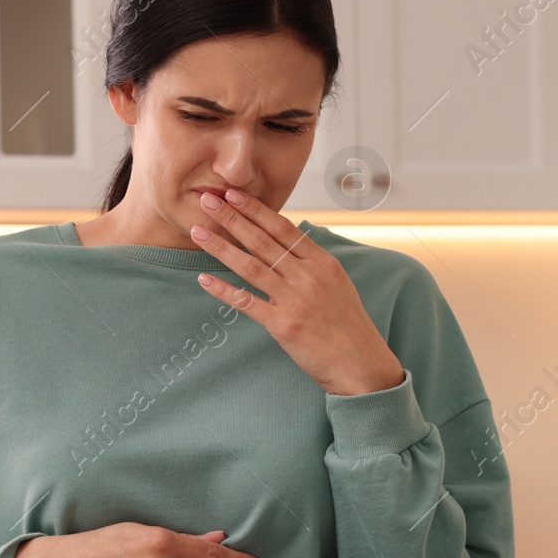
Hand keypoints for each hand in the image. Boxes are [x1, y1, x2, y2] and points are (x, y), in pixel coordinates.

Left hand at [190, 188, 404, 395]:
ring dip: (221, 247)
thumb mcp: (337, 283)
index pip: (283, 228)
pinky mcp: (283, 324)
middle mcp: (308, 276)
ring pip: (251, 266)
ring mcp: (295, 300)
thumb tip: (288, 241)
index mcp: (322, 262)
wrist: (360, 363)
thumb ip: (311, 262)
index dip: (256, 209)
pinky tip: (204, 279)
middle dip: (232, 218)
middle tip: (207, 200)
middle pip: (262, 241)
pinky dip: (224, 291)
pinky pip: (247, 303)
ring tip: (197, 232)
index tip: (234, 194)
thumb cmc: (347, 324)